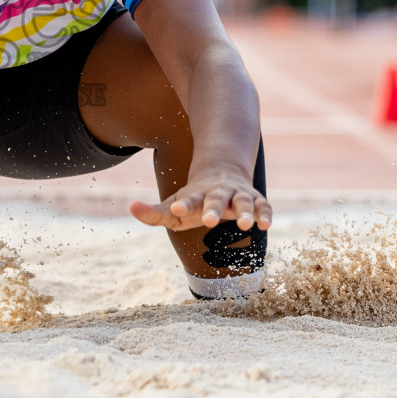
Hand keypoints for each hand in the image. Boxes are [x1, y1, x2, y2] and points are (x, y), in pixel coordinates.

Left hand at [129, 168, 271, 231]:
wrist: (223, 172)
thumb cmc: (194, 197)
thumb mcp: (174, 205)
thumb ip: (153, 213)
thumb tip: (131, 208)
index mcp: (197, 195)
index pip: (188, 200)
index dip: (183, 205)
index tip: (177, 209)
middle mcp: (218, 193)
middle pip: (216, 199)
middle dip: (212, 209)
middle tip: (209, 221)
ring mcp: (238, 195)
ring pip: (242, 201)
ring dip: (243, 211)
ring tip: (244, 225)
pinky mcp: (255, 199)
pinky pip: (263, 206)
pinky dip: (265, 213)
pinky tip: (265, 225)